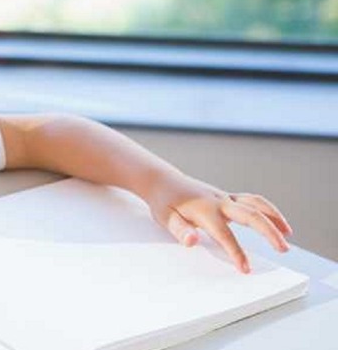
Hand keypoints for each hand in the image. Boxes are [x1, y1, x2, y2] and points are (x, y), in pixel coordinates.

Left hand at [145, 174, 292, 273]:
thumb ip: (180, 230)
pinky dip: (267, 209)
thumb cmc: (163, 202)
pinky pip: (252, 200)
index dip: (236, 253)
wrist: (162, 181)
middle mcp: (219, 202)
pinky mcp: (227, 196)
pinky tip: (274, 220)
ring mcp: (224, 197)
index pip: (225, 235)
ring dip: (274, 217)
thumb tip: (192, 242)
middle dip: (270, 232)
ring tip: (288, 233)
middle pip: (252, 215)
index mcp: (205, 211)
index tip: (246, 269)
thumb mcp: (165, 218)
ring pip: (256, 204)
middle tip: (284, 249)